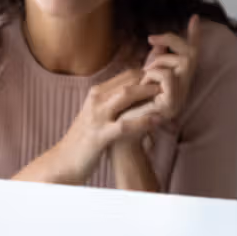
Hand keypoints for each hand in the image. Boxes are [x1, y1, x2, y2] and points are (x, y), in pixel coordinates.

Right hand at [76, 33, 184, 155]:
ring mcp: (97, 117)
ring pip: (125, 96)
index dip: (148, 74)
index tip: (165, 78)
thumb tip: (134, 93)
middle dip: (151, 79)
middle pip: (128, 81)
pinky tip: (158, 121)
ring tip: (167, 95)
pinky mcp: (99, 135)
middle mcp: (96, 100)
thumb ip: (114, 102)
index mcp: (97, 93)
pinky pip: (124, 125)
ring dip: (148, 93)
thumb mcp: (98, 115)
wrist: (64, 161)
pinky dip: (142, 122)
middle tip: (171, 81)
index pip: (126, 75)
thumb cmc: (85, 139)